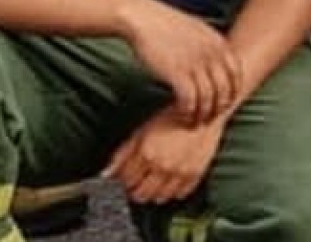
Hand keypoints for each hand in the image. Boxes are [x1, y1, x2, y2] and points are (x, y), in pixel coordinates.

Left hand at [106, 108, 227, 204]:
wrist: (203, 113)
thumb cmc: (172, 118)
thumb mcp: (142, 131)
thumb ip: (122, 154)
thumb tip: (106, 173)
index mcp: (147, 154)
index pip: (126, 181)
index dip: (123, 179)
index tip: (126, 175)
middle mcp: (163, 166)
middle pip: (140, 194)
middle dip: (135, 189)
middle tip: (138, 180)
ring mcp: (180, 172)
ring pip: (159, 198)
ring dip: (153, 192)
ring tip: (153, 181)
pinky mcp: (196, 175)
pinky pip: (179, 195)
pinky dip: (173, 191)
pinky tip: (170, 181)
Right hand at [115, 0, 242, 124]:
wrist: (143, 18)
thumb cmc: (166, 25)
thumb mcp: (198, 29)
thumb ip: (211, 45)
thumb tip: (218, 59)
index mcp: (218, 43)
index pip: (237, 73)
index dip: (233, 91)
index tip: (224, 102)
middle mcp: (211, 54)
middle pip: (225, 89)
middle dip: (219, 107)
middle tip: (210, 117)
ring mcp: (195, 63)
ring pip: (208, 98)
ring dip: (203, 113)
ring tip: (195, 120)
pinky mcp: (176, 72)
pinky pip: (190, 100)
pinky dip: (188, 111)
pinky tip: (182, 114)